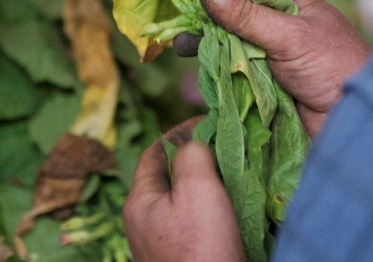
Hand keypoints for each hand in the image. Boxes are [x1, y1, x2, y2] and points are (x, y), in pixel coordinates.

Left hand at [123, 117, 245, 261]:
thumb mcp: (197, 189)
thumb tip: (193, 141)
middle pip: (168, 175)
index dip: (180, 132)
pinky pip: (193, 221)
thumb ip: (191, 155)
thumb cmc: (201, 248)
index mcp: (139, 202)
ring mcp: (161, 243)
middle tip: (225, 146)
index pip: (154, 152)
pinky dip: (211, 206)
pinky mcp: (180, 257)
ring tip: (232, 172)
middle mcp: (144, 222)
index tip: (210, 123)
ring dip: (206, 182)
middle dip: (195, 156)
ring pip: (182, 198)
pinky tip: (231, 206)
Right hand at [180, 0, 371, 137]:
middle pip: (237, 20)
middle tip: (180, 29)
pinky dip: (222, 74)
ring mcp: (275, 58)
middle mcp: (282, 28)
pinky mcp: (270, 87)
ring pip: (235, 49)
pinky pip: (239, 76)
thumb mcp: (289, 35)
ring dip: (212, 49)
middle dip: (210, 24)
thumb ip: (247, 15)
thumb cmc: (335, 67)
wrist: (358, 121)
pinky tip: (200, 71)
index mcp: (293, 4)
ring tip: (183, 49)